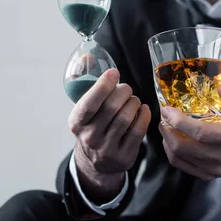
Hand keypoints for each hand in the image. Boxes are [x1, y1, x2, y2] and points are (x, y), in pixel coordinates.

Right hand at [68, 68, 151, 201]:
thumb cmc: (93, 126)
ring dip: (134, 103)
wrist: (96, 162)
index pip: (89, 103)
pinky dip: (144, 116)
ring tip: (133, 100)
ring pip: (125, 118)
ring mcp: (107, 149)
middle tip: (126, 88)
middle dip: (123, 92)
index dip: (103, 86)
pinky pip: (138, 131)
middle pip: (111, 108)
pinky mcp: (124, 156)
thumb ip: (87, 84)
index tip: (114, 72)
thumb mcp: (84, 110)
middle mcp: (89, 137)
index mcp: (77, 123)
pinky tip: (143, 110)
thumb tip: (87, 57)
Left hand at [159, 81, 220, 180]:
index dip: (180, 122)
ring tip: (166, 126)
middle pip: (185, 146)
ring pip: (179, 156)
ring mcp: (214, 168)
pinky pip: (181, 165)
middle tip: (164, 116)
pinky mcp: (208, 174)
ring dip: (167, 140)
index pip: (201, 133)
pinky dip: (171, 152)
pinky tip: (171, 140)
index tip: (167, 110)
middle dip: (168, 130)